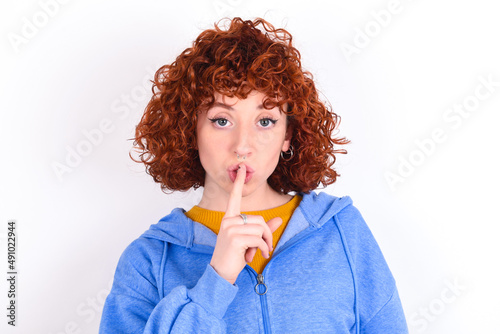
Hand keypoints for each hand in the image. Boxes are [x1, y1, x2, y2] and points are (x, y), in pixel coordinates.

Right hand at [209, 163, 282, 284]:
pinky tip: (255, 257)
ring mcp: (230, 228)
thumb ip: (263, 230)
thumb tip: (279, 220)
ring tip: (258, 253)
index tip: (242, 168)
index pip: (234, 197)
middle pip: (260, 219)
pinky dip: (262, 249)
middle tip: (264, 248)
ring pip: (261, 228)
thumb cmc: (234, 257)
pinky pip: (259, 239)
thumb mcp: (249, 241)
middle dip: (267, 235)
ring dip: (265, 243)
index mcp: (229, 219)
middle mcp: (228, 220)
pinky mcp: (234, 237)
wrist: (220, 273)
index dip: (239, 183)